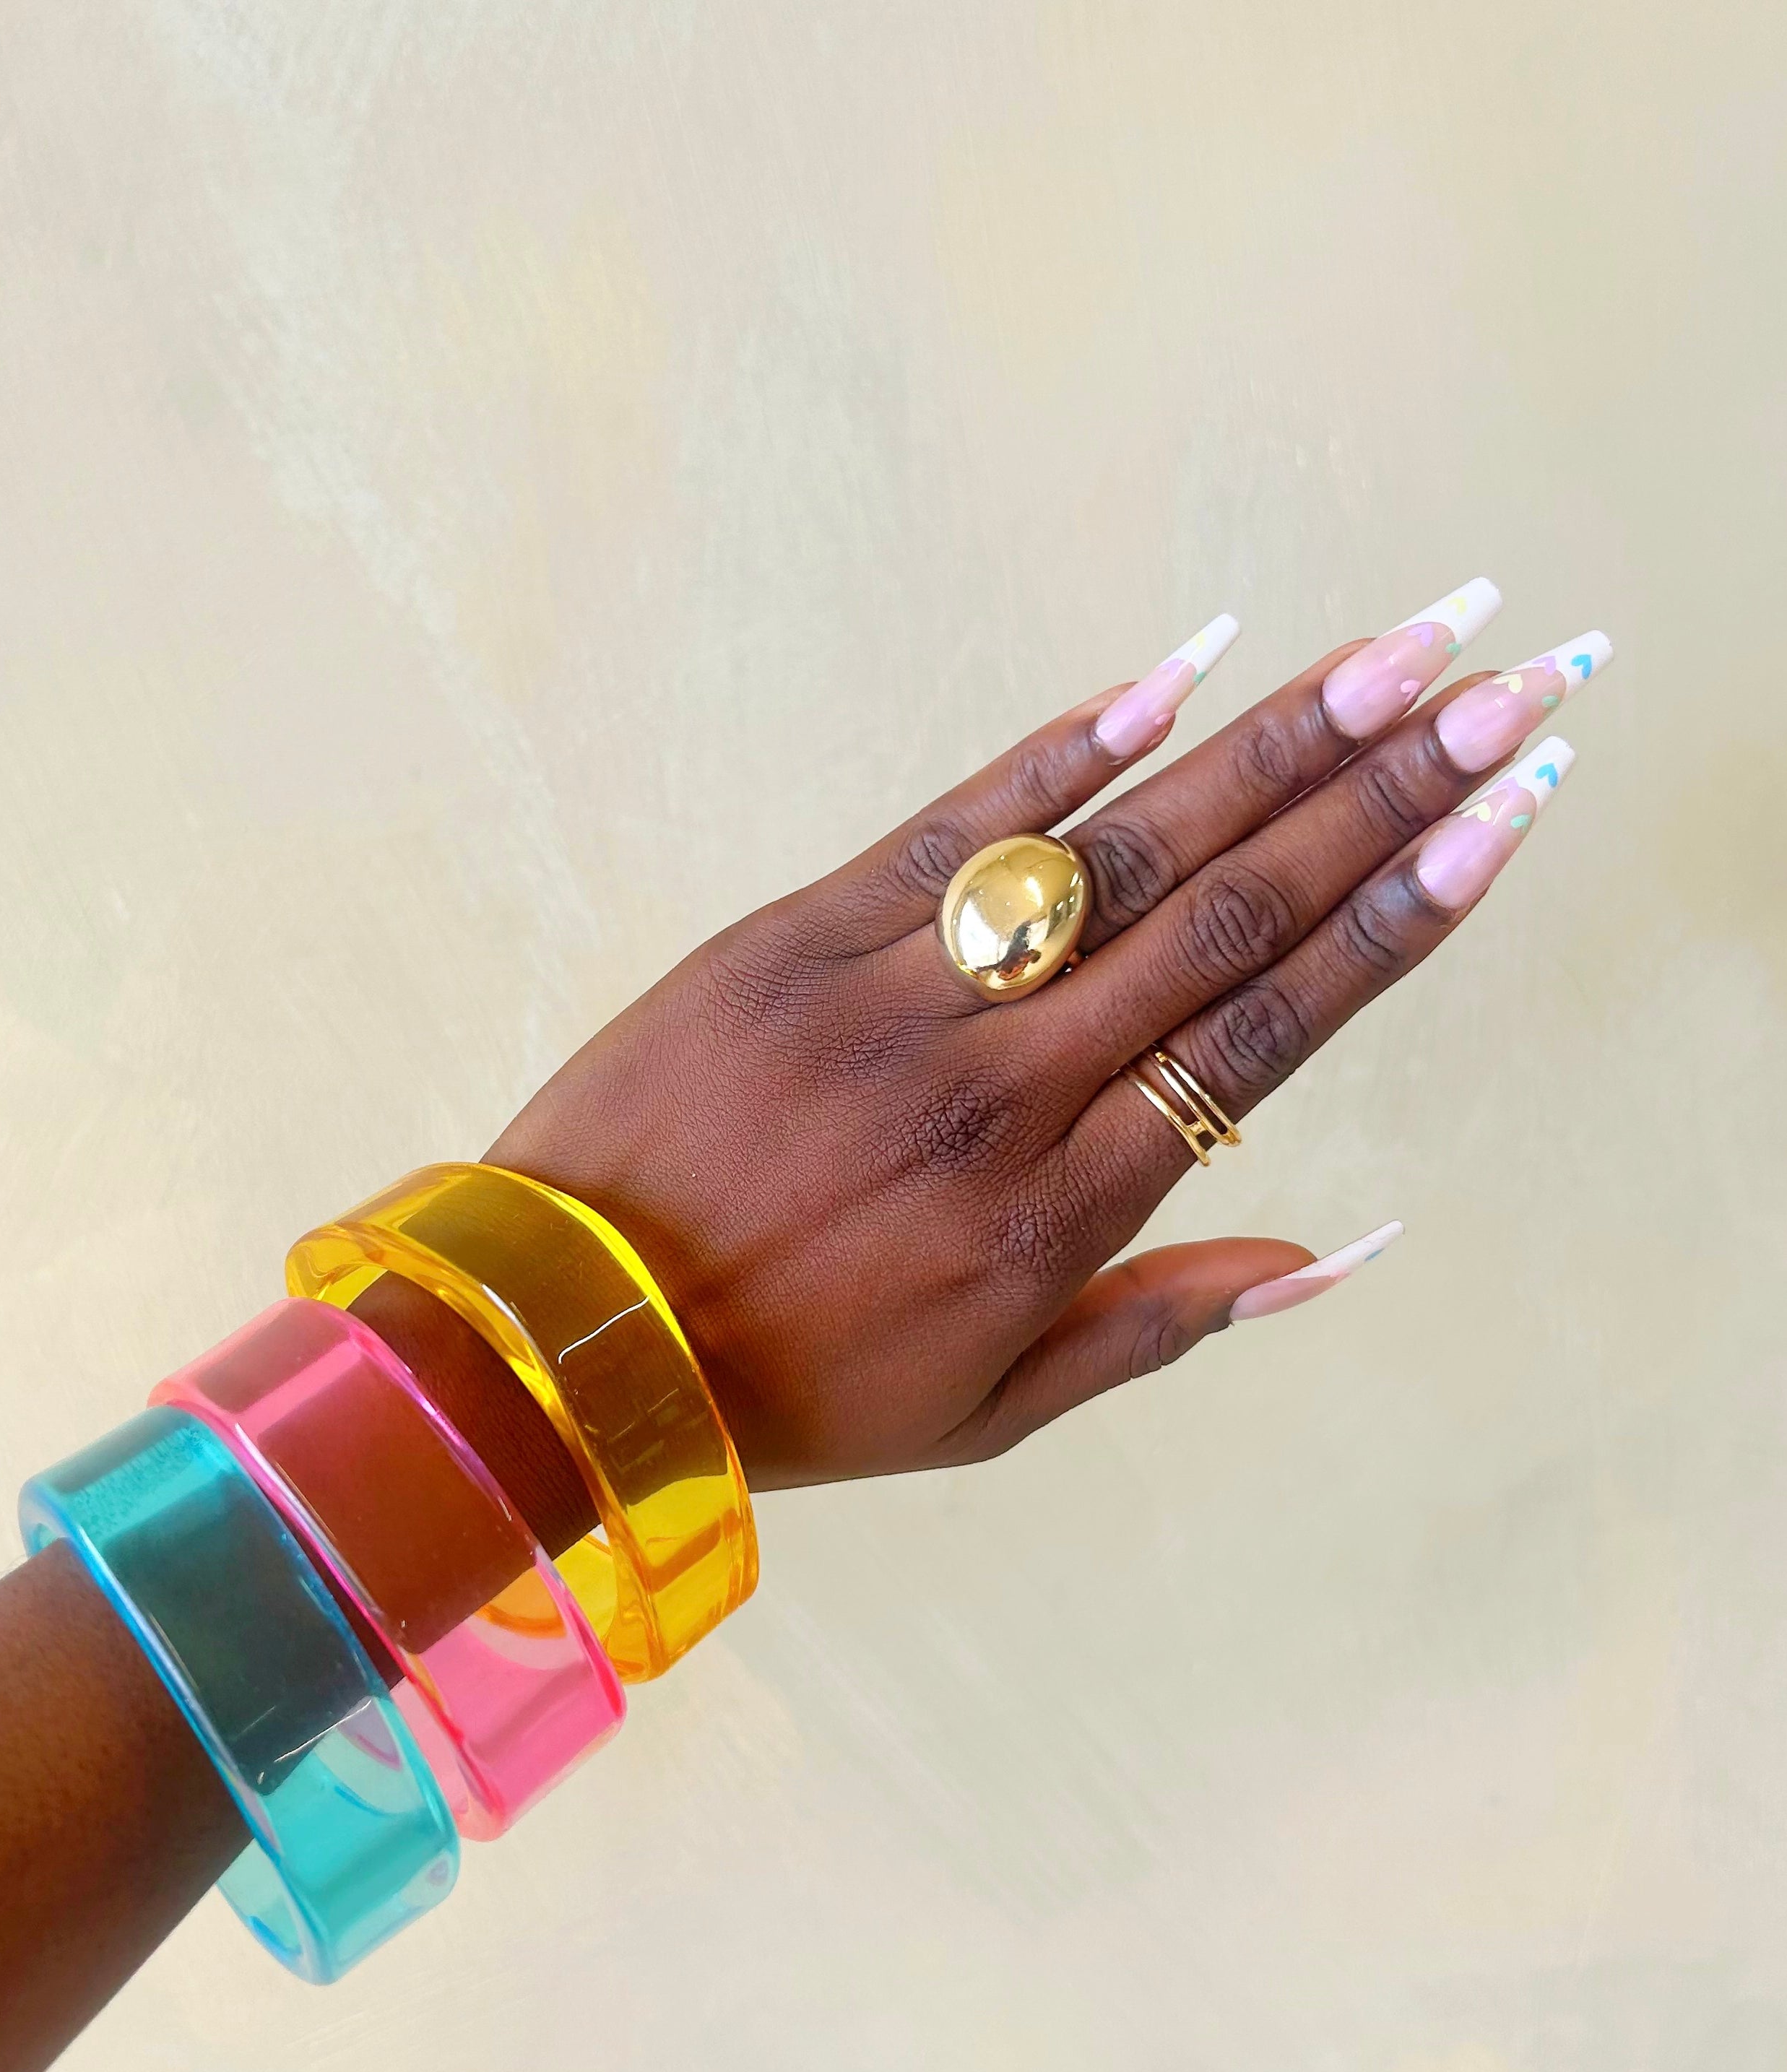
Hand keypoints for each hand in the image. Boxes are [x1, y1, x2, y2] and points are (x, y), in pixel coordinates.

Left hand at [488, 586, 1596, 1489]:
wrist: (559, 1342)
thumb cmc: (787, 1393)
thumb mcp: (983, 1413)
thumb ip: (1158, 1325)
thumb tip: (1337, 1254)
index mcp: (1055, 1215)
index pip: (1264, 1036)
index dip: (1395, 922)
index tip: (1504, 821)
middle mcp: (997, 1093)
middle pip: (1227, 916)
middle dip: (1387, 796)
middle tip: (1513, 686)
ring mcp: (893, 1004)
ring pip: (1116, 855)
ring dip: (1270, 745)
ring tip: (1397, 657)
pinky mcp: (793, 939)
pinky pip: (956, 828)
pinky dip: (1071, 747)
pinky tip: (1185, 670)